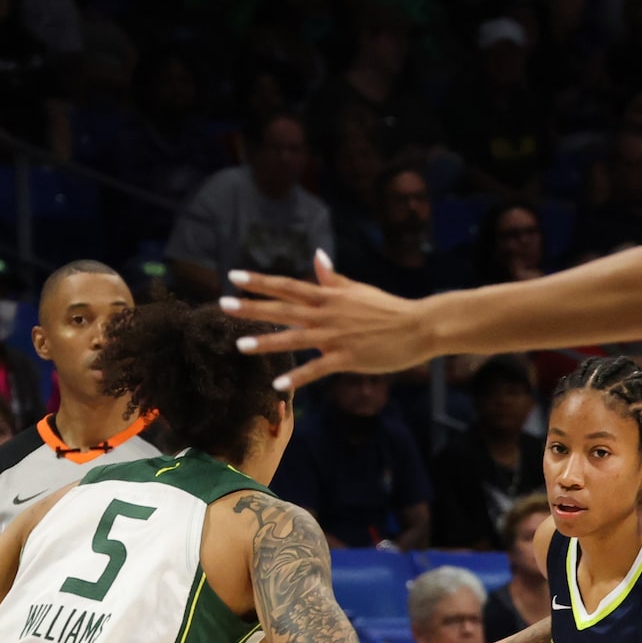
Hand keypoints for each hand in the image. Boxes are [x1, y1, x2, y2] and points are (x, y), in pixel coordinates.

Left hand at [222, 253, 430, 391]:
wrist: (418, 326)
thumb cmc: (389, 309)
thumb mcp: (359, 290)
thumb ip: (334, 278)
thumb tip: (317, 257)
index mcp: (329, 296)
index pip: (287, 286)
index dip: (260, 281)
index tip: (234, 276)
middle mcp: (327, 314)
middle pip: (282, 309)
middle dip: (252, 307)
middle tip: (223, 304)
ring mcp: (335, 336)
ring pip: (294, 339)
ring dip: (266, 342)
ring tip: (239, 345)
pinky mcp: (347, 358)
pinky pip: (317, 369)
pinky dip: (297, 378)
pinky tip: (278, 384)